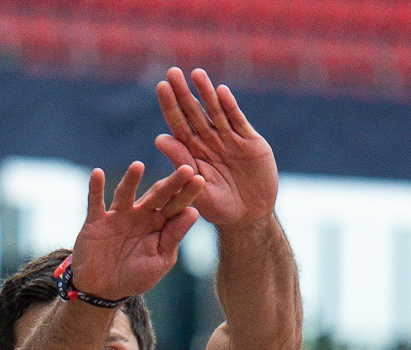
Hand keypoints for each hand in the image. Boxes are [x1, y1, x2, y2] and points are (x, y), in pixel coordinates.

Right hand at [69, 160, 203, 302]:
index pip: (175, 207)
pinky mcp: (96, 220)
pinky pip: (95, 202)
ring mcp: (118, 215)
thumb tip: (192, 212)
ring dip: (131, 180)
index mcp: (158, 225)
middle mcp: (140, 215)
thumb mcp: (159, 261)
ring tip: (138, 166)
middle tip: (186, 168)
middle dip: (171, 183)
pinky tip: (97, 174)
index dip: (187, 194)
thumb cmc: (134, 277)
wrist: (102, 289)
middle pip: (157, 195)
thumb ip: (173, 238)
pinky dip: (95, 188)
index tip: (200, 180)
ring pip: (126, 193)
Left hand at [155, 68, 278, 228]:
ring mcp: (229, 139)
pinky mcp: (249, 140)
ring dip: (206, 93)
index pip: (178, 125)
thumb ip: (181, 164)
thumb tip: (160, 139)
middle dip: (183, 93)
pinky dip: (230, 106)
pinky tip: (220, 91)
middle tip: (172, 72)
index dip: (171, 106)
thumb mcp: (199, 190)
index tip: (161, 87)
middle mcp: (209, 142)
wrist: (250, 216)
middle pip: (194, 113)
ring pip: (215, 111)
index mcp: (193, 153)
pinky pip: (237, 120)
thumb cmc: (220, 209)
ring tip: (196, 74)